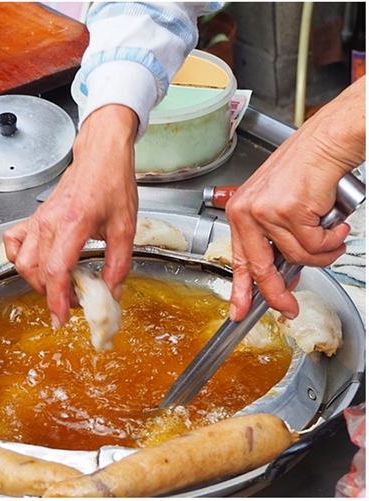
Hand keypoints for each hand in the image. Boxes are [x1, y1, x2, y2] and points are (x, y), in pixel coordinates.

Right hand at [3, 105, 138, 327]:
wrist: (100, 156)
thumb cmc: (113, 184)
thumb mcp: (126, 228)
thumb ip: (119, 265)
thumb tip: (112, 292)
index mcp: (74, 224)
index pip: (56, 270)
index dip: (56, 299)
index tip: (60, 318)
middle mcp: (50, 223)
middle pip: (36, 272)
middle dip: (52, 294)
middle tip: (74, 300)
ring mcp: (38, 221)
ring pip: (22, 262)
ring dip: (37, 281)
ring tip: (59, 285)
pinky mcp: (34, 218)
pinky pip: (13, 243)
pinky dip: (17, 259)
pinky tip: (35, 264)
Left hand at [225, 79, 364, 320]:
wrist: (326, 142)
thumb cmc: (307, 170)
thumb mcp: (280, 206)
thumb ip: (278, 239)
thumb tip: (284, 274)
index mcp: (240, 211)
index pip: (239, 258)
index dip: (240, 289)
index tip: (239, 310)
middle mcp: (248, 211)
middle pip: (261, 268)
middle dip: (276, 293)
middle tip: (288, 307)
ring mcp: (267, 211)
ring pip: (298, 256)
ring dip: (322, 252)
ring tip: (333, 236)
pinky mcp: (289, 210)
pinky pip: (315, 244)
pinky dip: (332, 239)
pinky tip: (337, 226)